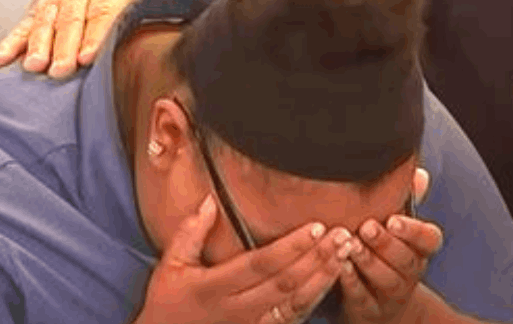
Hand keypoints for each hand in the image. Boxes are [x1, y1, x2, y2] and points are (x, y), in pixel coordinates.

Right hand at [0, 0, 170, 77]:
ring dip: (38, 44)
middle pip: (72, 19)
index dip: (95, 35)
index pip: (103, 12)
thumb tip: (198, 17)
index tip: (90, 56)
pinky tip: (0, 59)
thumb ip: (170, 2)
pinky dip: (10, 41)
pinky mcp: (39, 6)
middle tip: (61, 68)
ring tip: (33, 66)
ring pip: (45, 20)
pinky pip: (22, 23)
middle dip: (65, 45)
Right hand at [136, 195, 352, 323]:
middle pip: (285, 283)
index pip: (261, 264)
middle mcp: (236, 311)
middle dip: (318, 258)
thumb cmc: (166, 305)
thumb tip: (210, 200)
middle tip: (344, 235)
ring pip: (295, 304)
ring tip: (345, 253)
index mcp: (214, 288)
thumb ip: (190, 233)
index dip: (291, 246)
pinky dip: (316, 300)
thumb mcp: (170, 267)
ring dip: (323, 278)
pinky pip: (293, 320)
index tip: (317, 226)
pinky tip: (331, 280)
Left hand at [340, 168, 444, 323]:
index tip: (394, 219)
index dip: (413, 230)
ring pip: (386, 279)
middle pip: (405, 259)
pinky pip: (363, 297)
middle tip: (366, 227)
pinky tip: (340, 267)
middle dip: (385, 243)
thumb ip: (407, 201)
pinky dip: (352, 282)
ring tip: (351, 245)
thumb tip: (419, 173)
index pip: (429, 240)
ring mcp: (392, 294)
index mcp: (420, 250)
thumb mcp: (398, 229)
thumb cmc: (387, 255)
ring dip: (368, 261)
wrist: (380, 303)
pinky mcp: (370, 310)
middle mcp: (411, 272)